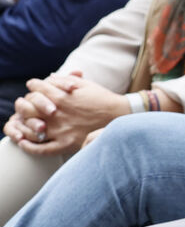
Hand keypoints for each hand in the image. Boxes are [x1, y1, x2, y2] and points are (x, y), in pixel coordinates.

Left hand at [3, 71, 126, 154]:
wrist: (119, 116)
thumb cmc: (102, 99)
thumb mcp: (85, 84)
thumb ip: (64, 80)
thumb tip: (49, 77)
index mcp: (61, 96)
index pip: (36, 89)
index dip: (33, 86)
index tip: (34, 88)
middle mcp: (57, 113)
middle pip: (28, 108)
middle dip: (24, 104)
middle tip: (26, 105)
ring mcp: (60, 130)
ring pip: (30, 128)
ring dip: (23, 124)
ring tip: (22, 123)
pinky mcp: (65, 144)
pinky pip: (41, 148)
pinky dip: (29, 146)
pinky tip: (24, 142)